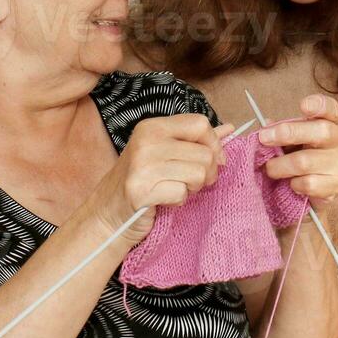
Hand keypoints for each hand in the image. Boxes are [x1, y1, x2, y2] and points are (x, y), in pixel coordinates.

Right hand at [86, 114, 235, 243]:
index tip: (214, 160)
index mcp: (153, 126)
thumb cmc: (141, 183)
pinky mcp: (140, 190)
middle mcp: (146, 140)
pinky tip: (163, 200)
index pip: (200, 123)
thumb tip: (229, 129)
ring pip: (198, 173)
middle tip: (192, 182)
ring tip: (176, 189)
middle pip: (204, 152)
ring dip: (192, 187)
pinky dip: (178, 201)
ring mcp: (142, 164)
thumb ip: (196, 141)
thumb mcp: (165, 154)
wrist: (108, 214)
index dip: (214, 144)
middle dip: (207, 173)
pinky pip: (181, 193)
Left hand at [257, 93, 337, 208]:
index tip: (303, 106)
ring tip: (271, 168)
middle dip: (288, 133)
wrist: (325, 183)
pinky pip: (308, 184)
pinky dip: (294, 184)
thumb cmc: (308, 152)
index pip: (330, 108)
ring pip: (305, 162)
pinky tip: (293, 183)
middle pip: (321, 131)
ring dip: (280, 166)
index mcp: (332, 121)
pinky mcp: (337, 185)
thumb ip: (283, 128)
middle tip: (264, 138)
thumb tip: (266, 126)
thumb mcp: (297, 135)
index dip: (318, 105)